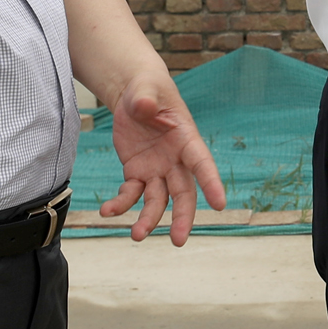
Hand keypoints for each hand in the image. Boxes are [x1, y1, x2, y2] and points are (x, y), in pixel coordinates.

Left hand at [96, 67, 226, 244]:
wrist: (136, 95)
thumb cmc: (148, 89)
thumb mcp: (146, 88)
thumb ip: (146, 97)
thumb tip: (144, 106)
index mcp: (186, 139)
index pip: (202, 164)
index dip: (212, 183)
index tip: (220, 205)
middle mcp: (176, 160)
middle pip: (183, 193)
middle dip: (182, 217)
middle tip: (178, 240)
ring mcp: (157, 170)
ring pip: (157, 201)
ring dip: (149, 219)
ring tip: (136, 235)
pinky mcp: (138, 173)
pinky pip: (131, 194)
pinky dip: (120, 204)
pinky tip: (107, 211)